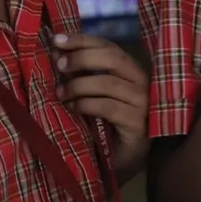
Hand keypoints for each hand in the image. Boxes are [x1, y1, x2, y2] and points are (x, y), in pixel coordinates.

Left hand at [52, 33, 150, 179]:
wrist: (117, 162)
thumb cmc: (102, 125)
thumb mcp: (91, 94)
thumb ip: (81, 74)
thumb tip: (56, 52)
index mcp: (131, 72)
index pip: (110, 47)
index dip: (83, 40)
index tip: (56, 40)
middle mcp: (143, 84)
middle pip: (113, 59)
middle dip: (82, 58)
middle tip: (59, 66)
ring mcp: (143, 104)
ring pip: (109, 83)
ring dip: (79, 85)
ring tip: (60, 94)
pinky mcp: (138, 125)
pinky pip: (108, 107)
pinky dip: (85, 104)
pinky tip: (72, 108)